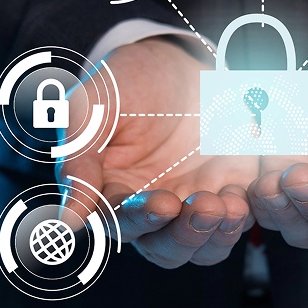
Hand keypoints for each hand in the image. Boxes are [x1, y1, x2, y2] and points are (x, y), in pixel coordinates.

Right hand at [56, 39, 255, 267]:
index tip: (162, 203)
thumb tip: (65, 223)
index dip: (140, 219)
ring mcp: (193, 203)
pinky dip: (241, 217)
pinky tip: (242, 198)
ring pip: (203, 247)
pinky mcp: (230, 189)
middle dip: (184, 234)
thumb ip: (79, 162)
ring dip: (215, 235)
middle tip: (202, 206)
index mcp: (112, 193)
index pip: (121, 223)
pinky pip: (238, 220)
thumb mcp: (93, 108)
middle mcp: (152, 209)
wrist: (181, 58)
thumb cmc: (128, 82)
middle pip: (165, 248)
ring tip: (227, 207)